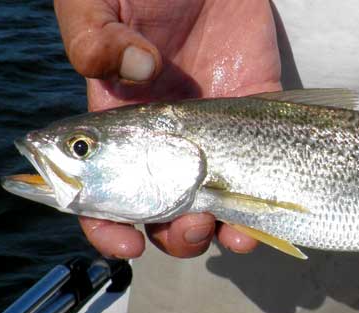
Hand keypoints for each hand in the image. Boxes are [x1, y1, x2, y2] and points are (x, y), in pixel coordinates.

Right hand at [54, 0, 278, 258]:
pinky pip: (263, 165)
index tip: (123, 242)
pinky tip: (259, 221)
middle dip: (172, 234)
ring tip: (224, 232)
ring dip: (217, 231)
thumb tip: (137, 71)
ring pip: (213, 202)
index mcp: (115, 121)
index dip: (106, 225)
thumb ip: (95, 37)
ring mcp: (212, 128)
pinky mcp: (256, 106)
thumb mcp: (97, 0)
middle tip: (185, 225)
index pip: (102, 191)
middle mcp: (164, 137)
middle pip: (162, 209)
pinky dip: (262, 204)